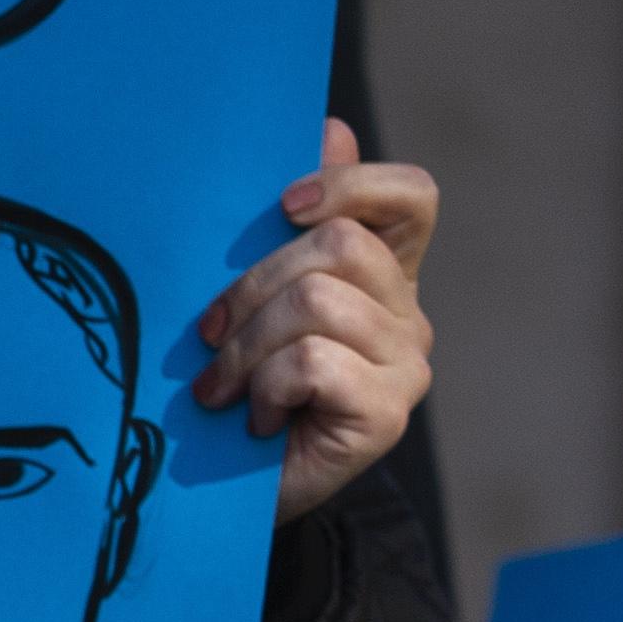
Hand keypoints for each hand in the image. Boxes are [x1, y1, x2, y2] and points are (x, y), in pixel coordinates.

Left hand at [193, 121, 435, 524]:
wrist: (226, 495)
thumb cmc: (230, 388)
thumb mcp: (244, 300)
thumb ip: (280, 228)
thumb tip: (326, 126)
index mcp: (380, 272)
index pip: (411, 197)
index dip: (351, 184)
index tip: (282, 206)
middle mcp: (407, 312)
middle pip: (338, 245)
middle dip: (251, 286)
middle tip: (210, 338)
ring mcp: (407, 364)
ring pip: (318, 301)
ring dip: (247, 346)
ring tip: (223, 389)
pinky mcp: (388, 413)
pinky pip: (314, 361)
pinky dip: (265, 386)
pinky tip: (254, 418)